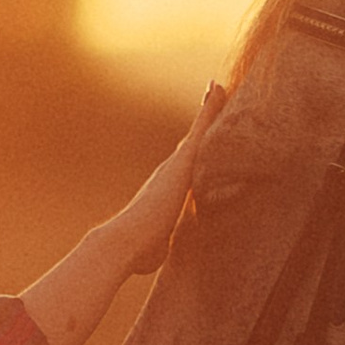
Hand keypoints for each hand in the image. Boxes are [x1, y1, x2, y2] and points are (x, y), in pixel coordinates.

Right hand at [107, 86, 224, 279]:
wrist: (126, 241)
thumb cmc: (139, 251)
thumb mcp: (157, 247)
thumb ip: (159, 245)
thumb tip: (152, 257)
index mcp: (167, 190)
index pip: (184, 166)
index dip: (193, 150)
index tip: (196, 137)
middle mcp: (170, 171)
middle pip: (192, 141)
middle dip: (202, 121)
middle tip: (211, 97)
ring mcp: (176, 164)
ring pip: (198, 129)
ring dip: (208, 107)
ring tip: (217, 87)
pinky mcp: (183, 161)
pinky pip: (202, 127)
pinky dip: (210, 107)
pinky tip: (218, 89)